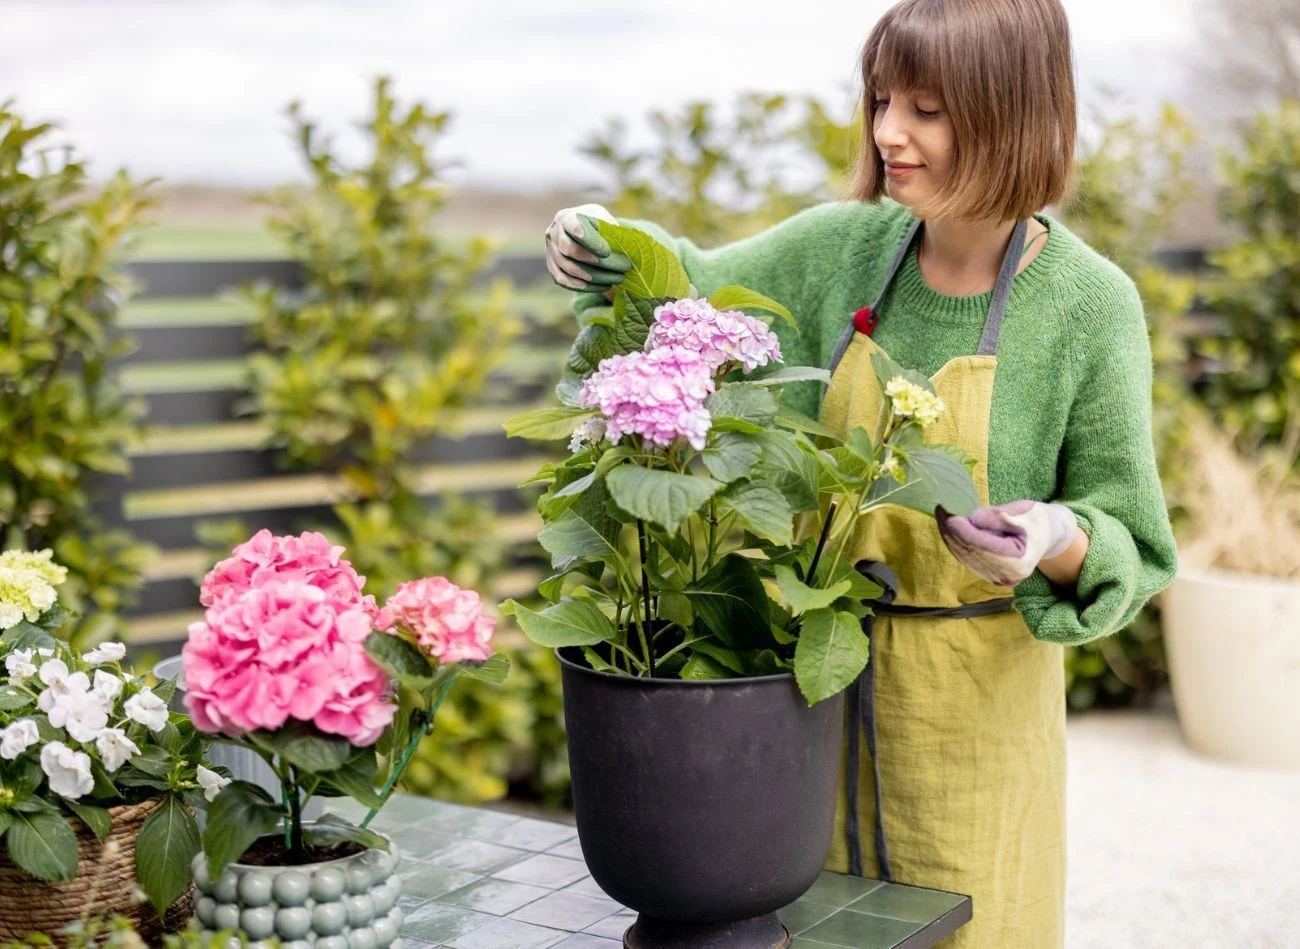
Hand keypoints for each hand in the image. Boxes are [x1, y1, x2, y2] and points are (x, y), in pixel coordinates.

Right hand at [544, 203, 632, 292]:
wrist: (583, 231)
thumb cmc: (598, 226)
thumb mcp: (606, 222)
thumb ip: (612, 232)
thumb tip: (627, 250)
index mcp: (567, 217)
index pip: (575, 228)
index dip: (591, 241)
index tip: (608, 252)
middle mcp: (553, 233)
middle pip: (568, 249)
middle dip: (594, 262)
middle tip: (620, 268)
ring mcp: (550, 251)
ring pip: (567, 268)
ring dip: (593, 277)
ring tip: (617, 279)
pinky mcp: (552, 267)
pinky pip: (564, 280)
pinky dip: (584, 286)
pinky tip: (604, 287)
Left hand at [935, 500, 1077, 586]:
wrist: (1047, 534)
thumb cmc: (1037, 519)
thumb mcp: (1024, 511)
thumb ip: (999, 516)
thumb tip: (973, 518)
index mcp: (1019, 562)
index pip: (982, 546)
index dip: (963, 530)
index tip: (948, 514)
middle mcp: (1006, 575)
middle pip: (970, 552)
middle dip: (952, 530)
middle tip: (940, 508)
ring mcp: (996, 578)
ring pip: (964, 556)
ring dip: (949, 535)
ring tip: (941, 513)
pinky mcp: (988, 574)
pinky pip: (967, 558)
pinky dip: (955, 541)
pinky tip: (947, 525)